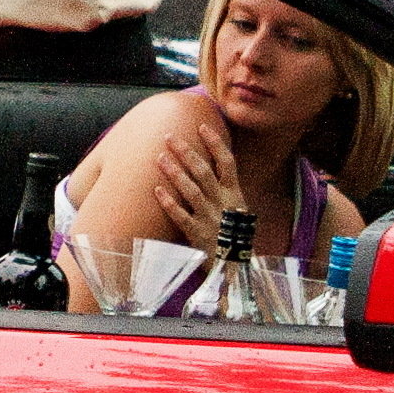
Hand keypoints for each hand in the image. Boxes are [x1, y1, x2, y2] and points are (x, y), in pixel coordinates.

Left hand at [146, 90, 236, 244]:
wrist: (237, 267)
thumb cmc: (233, 234)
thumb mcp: (236, 209)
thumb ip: (223, 189)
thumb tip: (208, 165)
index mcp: (234, 194)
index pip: (227, 162)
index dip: (215, 143)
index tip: (201, 125)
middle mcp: (223, 202)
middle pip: (204, 171)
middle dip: (186, 152)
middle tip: (169, 136)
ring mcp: (210, 218)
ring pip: (192, 190)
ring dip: (175, 172)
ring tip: (160, 158)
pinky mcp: (198, 235)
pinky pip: (182, 216)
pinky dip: (169, 203)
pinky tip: (157, 190)